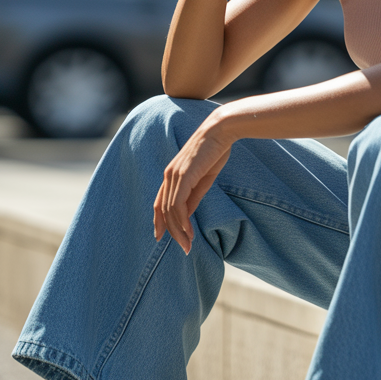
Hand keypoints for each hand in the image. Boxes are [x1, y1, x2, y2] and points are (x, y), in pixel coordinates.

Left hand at [153, 120, 232, 253]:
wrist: (221, 131)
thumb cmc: (215, 151)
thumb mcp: (203, 178)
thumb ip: (193, 195)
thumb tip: (187, 214)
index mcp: (171, 174)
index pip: (159, 203)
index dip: (159, 221)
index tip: (161, 237)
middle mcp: (168, 176)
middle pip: (163, 210)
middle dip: (171, 232)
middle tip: (183, 248)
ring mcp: (174, 176)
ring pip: (171, 211)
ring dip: (179, 231)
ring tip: (188, 245)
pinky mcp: (183, 176)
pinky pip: (179, 205)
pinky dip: (183, 221)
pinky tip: (190, 232)